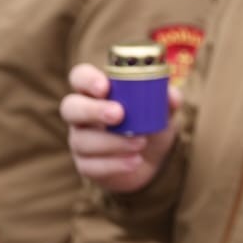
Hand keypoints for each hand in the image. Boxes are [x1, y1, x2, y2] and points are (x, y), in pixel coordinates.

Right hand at [61, 63, 179, 193]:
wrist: (151, 160)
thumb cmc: (150, 125)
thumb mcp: (163, 111)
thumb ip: (167, 100)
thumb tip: (171, 95)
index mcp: (97, 92)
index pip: (80, 77)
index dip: (87, 80)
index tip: (104, 87)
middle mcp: (82, 114)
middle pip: (71, 107)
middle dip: (93, 110)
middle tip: (119, 115)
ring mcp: (80, 140)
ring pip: (82, 140)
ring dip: (113, 142)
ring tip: (141, 143)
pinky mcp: (85, 165)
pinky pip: (90, 165)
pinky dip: (115, 164)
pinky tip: (134, 161)